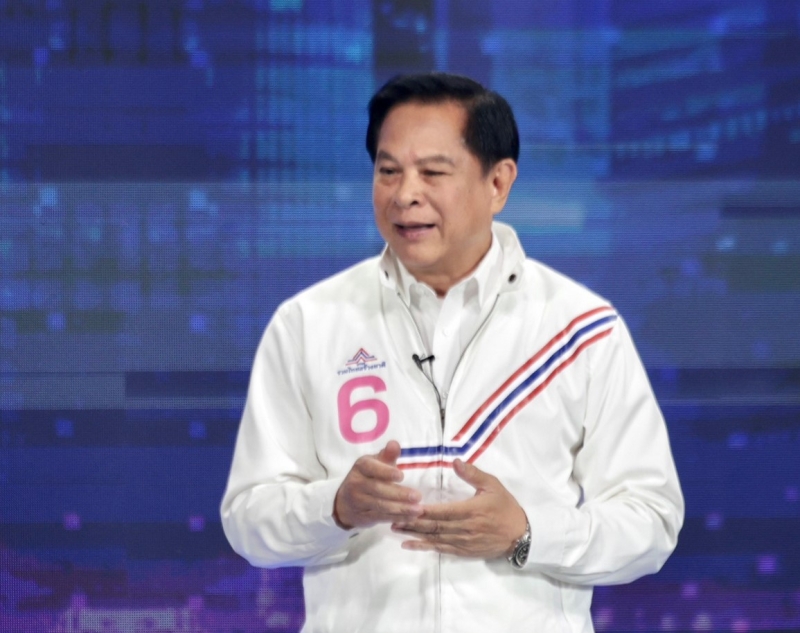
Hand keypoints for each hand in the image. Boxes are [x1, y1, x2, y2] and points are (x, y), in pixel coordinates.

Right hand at [333, 440, 422, 529]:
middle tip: (418, 496)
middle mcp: (356, 483)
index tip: (401, 476)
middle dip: (399, 494)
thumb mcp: (375, 464)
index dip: (385, 472)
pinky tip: (411, 517)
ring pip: (380, 506)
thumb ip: (387, 455)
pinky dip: (397, 518)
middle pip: (378, 489)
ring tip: (418, 509)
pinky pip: (381, 517)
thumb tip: (394, 443)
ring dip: (401, 508)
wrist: (344, 502)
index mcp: (361, 466)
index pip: (371, 468)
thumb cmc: (367, 477)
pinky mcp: (363, 516)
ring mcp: (358, 501)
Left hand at [392, 459, 526, 558]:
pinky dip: (425, 547)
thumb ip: (473, 474)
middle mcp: (464, 528)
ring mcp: (463, 542)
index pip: (442, 511)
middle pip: (434, 526)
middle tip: (391, 517)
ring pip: (434, 539)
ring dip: (414, 534)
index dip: (423, 510)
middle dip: (412, 522)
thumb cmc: (505, 506)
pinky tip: (410, 545)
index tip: (406, 505)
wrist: (519, 535)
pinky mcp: (463, 551)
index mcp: (470, 510)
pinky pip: (441, 549)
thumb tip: (455, 461)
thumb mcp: (493, 485)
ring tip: (395, 529)